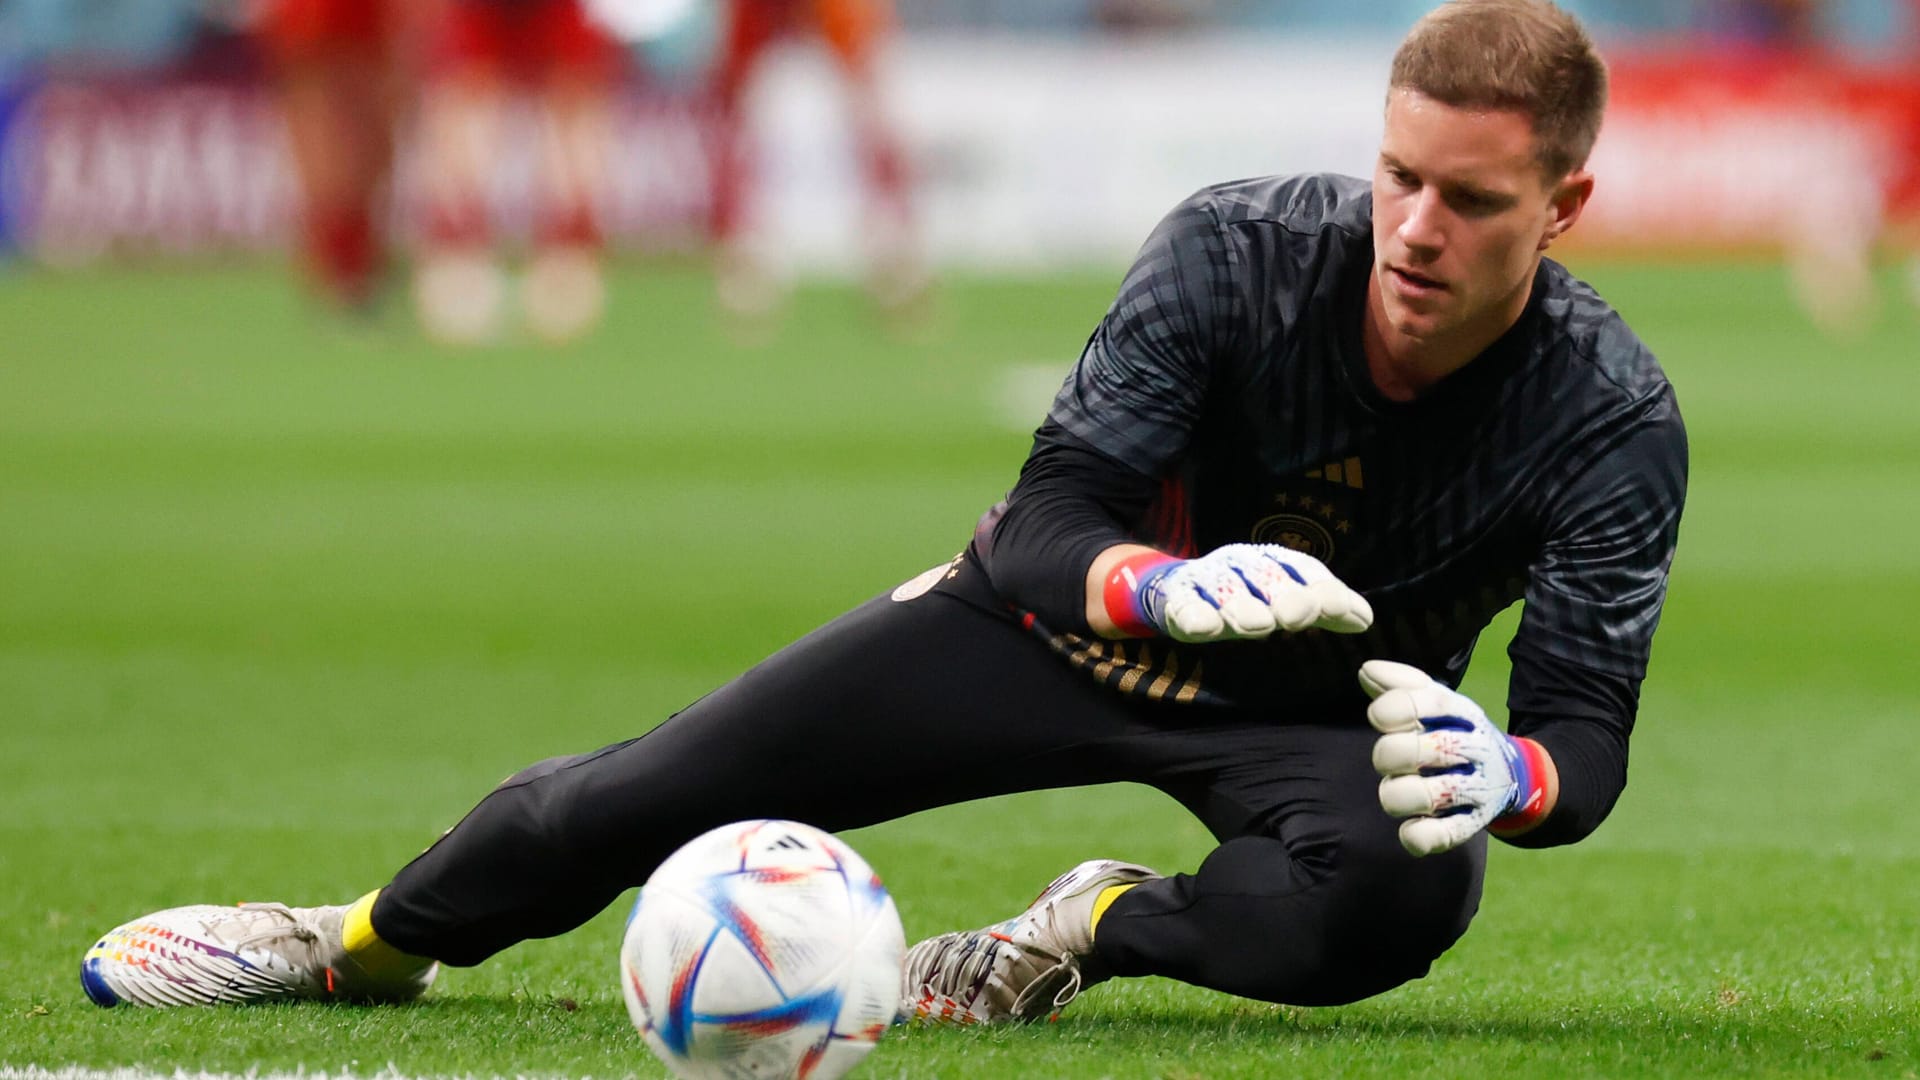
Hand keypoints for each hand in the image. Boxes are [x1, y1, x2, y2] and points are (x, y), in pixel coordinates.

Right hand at [1113, 544, 1372, 642]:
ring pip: (1226, 590)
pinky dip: (1192, 615)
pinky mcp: (1176, 598)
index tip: (1335, 609)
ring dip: (1241, 606)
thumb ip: (1324, 609)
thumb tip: (1366, 621)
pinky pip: (1184, 605)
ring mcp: (1207, 579)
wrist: (1178, 589)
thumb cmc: (1244, 597)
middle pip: (1265, 577)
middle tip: (1297, 617)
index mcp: (1272, 561)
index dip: (1319, 588)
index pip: (1301, 570)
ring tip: (1257, 625)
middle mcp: (1241, 563)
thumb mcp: (1285, 600)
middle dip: (1282, 595)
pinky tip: (1202, 627)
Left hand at [1359, 660, 1550, 856]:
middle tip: (1391, 758)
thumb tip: (1366, 669)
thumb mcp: (1437, 703)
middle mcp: (1473, 749)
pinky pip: (1442, 836)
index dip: (1393, 709)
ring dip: (1399, 793)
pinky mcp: (1471, 824)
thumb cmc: (1454, 732)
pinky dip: (1419, 835)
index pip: (1430, 702)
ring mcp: (1476, 789)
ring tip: (1399, 789)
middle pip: (1424, 748)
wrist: (1509, 774)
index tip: (1379, 717)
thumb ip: (1400, 685)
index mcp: (1463, 715)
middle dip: (1392, 753)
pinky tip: (1410, 827)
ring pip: (1427, 795)